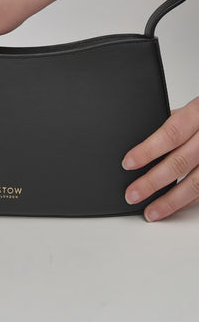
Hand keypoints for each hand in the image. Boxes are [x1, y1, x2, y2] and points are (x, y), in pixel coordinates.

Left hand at [122, 96, 198, 220]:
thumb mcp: (192, 109)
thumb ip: (172, 123)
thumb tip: (140, 140)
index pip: (171, 133)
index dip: (148, 150)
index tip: (128, 163)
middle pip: (180, 162)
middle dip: (152, 181)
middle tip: (132, 194)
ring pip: (195, 184)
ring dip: (170, 201)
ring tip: (151, 211)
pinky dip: (187, 201)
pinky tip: (173, 207)